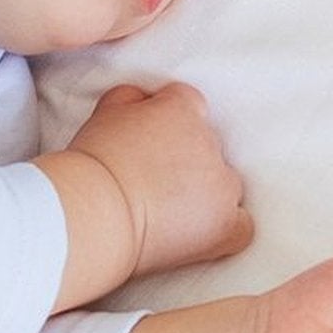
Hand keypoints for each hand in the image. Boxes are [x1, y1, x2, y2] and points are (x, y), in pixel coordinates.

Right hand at [67, 82, 252, 276]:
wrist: (93, 212)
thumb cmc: (91, 165)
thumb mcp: (104, 113)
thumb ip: (131, 99)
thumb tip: (143, 100)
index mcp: (183, 109)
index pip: (187, 105)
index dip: (165, 124)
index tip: (147, 143)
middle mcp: (210, 142)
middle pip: (207, 146)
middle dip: (184, 161)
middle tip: (148, 181)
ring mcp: (222, 185)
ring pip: (224, 184)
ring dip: (203, 194)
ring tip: (165, 212)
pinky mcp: (225, 225)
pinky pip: (240, 225)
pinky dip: (224, 228)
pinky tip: (198, 234)